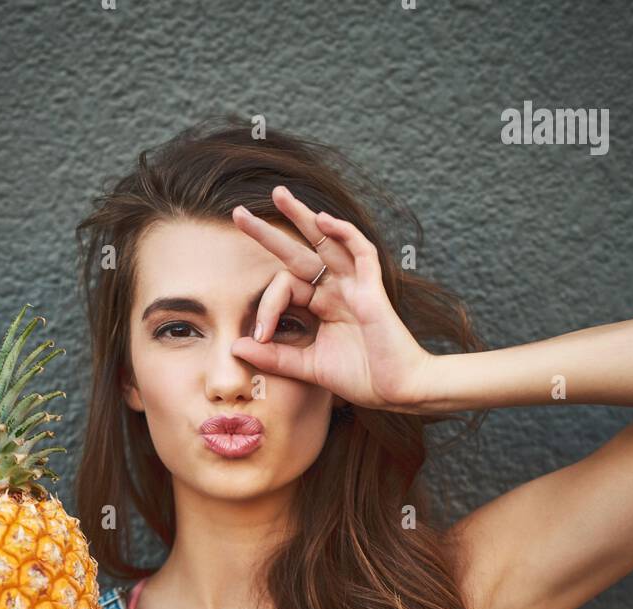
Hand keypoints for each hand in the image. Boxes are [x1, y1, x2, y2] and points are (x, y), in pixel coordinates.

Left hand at [229, 185, 434, 411]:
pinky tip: (323, 220)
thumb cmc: (361, 378)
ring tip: (278, 194)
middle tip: (238, 215)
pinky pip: (360, 251)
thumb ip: (274, 357)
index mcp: (322, 305)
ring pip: (327, 241)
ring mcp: (356, 285)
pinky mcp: (373, 289)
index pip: (286, 287)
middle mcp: (336, 289)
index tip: (258, 335)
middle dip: (269, 233)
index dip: (267, 306)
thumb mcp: (308, 368)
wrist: (398, 390)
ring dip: (303, 216)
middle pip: (299, 252)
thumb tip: (235, 346)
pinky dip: (344, 233)